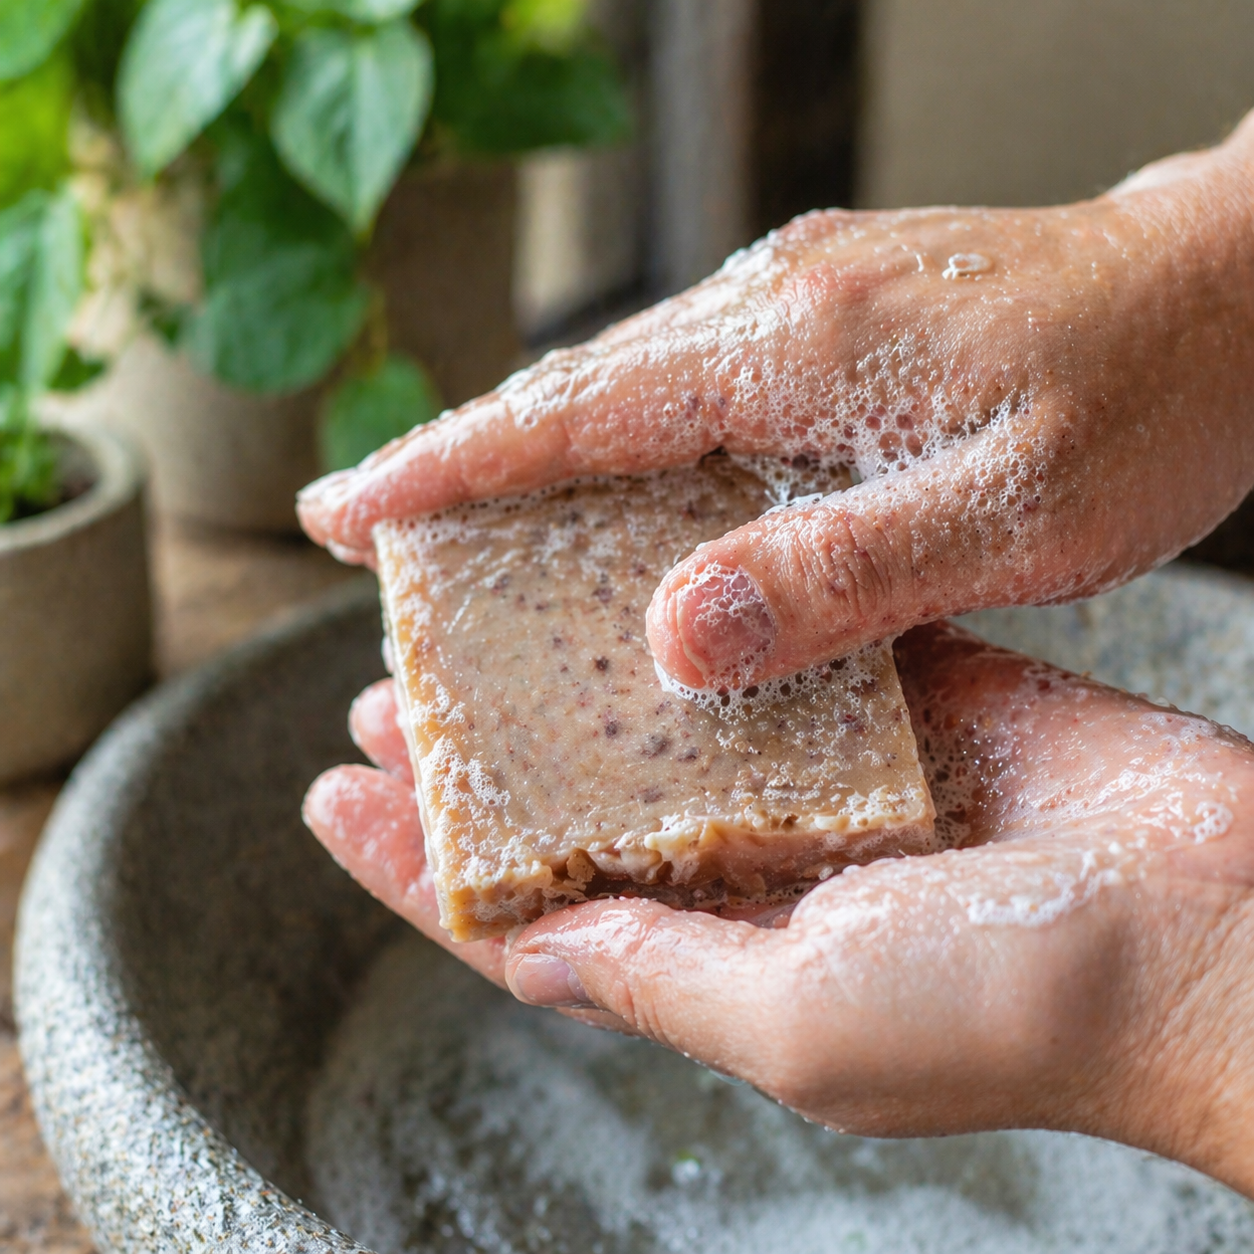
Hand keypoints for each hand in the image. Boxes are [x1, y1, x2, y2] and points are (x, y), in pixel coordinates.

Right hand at [298, 117, 1253, 689]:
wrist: (1230, 292)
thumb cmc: (1146, 398)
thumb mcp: (1011, 515)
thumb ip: (839, 574)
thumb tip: (676, 637)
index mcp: (793, 347)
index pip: (573, 412)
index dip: (447, 465)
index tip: (345, 508)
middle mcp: (773, 306)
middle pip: (575, 391)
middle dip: (463, 460)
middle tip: (373, 530)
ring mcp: (799, 302)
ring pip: (626, 386)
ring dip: (538, 452)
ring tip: (466, 527)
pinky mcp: (831, 317)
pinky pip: (687, 384)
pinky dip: (623, 442)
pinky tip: (617, 497)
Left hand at [303, 624, 1253, 1196]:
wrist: (1213, 923)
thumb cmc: (1016, 1005)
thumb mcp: (800, 1022)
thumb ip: (652, 977)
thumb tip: (518, 952)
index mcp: (719, 958)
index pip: (526, 915)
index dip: (419, 865)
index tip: (330, 796)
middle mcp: (755, 871)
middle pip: (575, 806)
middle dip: (480, 757)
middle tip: (388, 689)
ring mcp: (821, 780)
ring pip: (657, 716)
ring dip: (568, 673)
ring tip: (481, 617)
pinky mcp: (890, 699)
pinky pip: (769, 645)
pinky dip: (699, 608)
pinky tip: (629, 563)